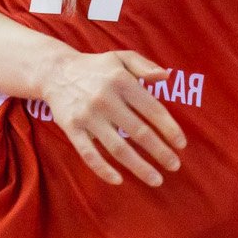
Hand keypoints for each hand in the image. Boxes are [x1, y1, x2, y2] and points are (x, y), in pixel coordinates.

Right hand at [39, 49, 186, 187]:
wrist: (55, 71)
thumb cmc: (96, 67)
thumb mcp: (121, 57)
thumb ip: (144, 66)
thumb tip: (166, 77)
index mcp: (122, 82)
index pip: (152, 109)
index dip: (169, 128)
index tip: (182, 145)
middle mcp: (106, 100)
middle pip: (138, 132)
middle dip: (160, 152)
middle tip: (175, 166)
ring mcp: (88, 116)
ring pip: (117, 148)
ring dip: (138, 166)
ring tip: (156, 179)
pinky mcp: (71, 128)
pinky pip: (88, 154)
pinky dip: (103, 169)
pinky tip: (119, 180)